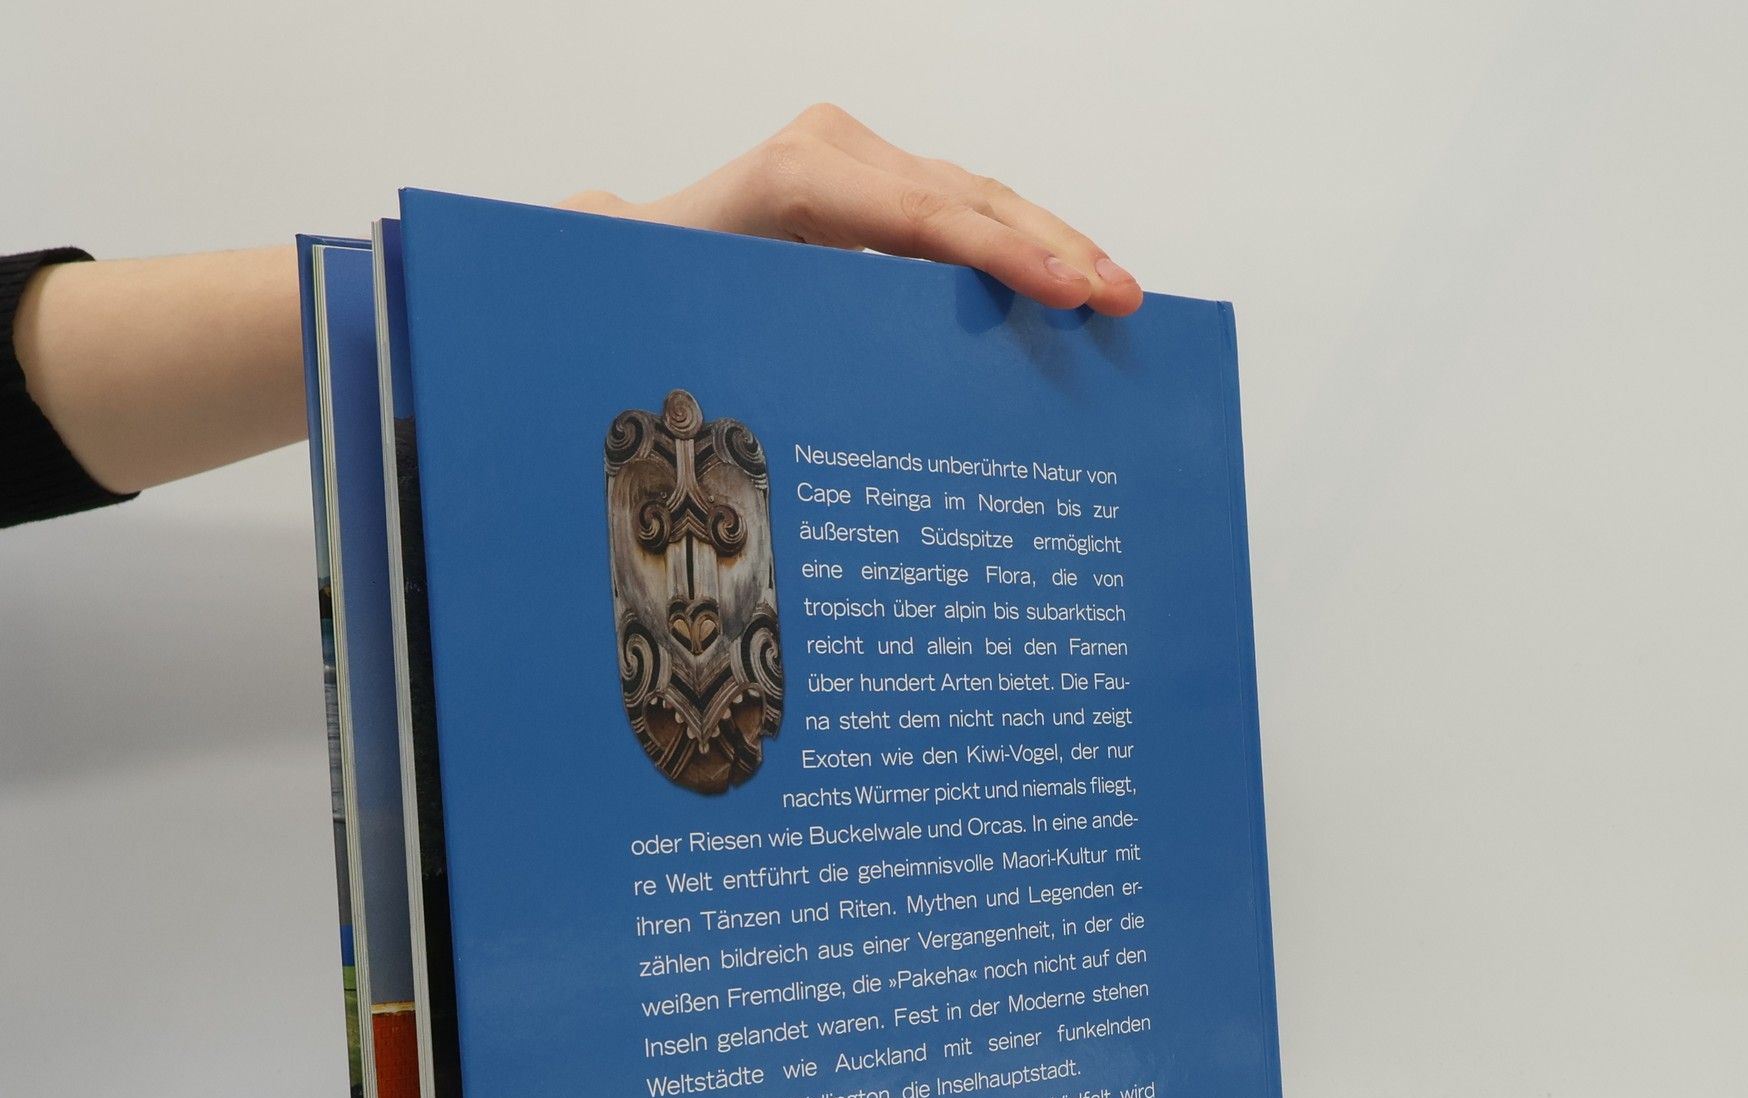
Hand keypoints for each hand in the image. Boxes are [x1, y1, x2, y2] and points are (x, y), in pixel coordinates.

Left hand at [562, 103, 1142, 317]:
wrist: (628, 263)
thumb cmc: (655, 288)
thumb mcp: (681, 293)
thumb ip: (719, 293)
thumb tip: (732, 291)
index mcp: (794, 176)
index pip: (922, 213)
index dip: (1001, 253)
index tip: (1065, 290)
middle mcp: (832, 150)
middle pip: (966, 197)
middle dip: (1051, 247)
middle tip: (1119, 297)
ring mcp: (857, 160)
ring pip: (975, 198)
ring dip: (1051, 244)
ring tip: (1116, 290)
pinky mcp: (874, 185)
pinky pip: (960, 211)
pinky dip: (1017, 245)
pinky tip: (1068, 278)